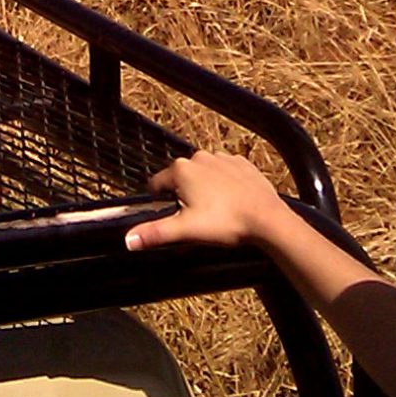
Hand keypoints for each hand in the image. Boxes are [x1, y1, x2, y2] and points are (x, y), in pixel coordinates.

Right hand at [126, 150, 291, 251]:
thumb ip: (155, 232)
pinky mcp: (241, 163)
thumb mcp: (186, 230)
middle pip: (180, 178)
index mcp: (182, 170)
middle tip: (196, 218)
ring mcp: (222, 158)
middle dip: (184, 195)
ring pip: (203, 174)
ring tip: (216, 212)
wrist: (266, 218)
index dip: (161, 202)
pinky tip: (231, 202)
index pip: (157, 184)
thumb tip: (129, 239)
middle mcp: (200, 157)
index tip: (172, 216)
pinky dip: (225, 185)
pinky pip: (225, 172)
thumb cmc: (227, 222)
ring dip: (204, 189)